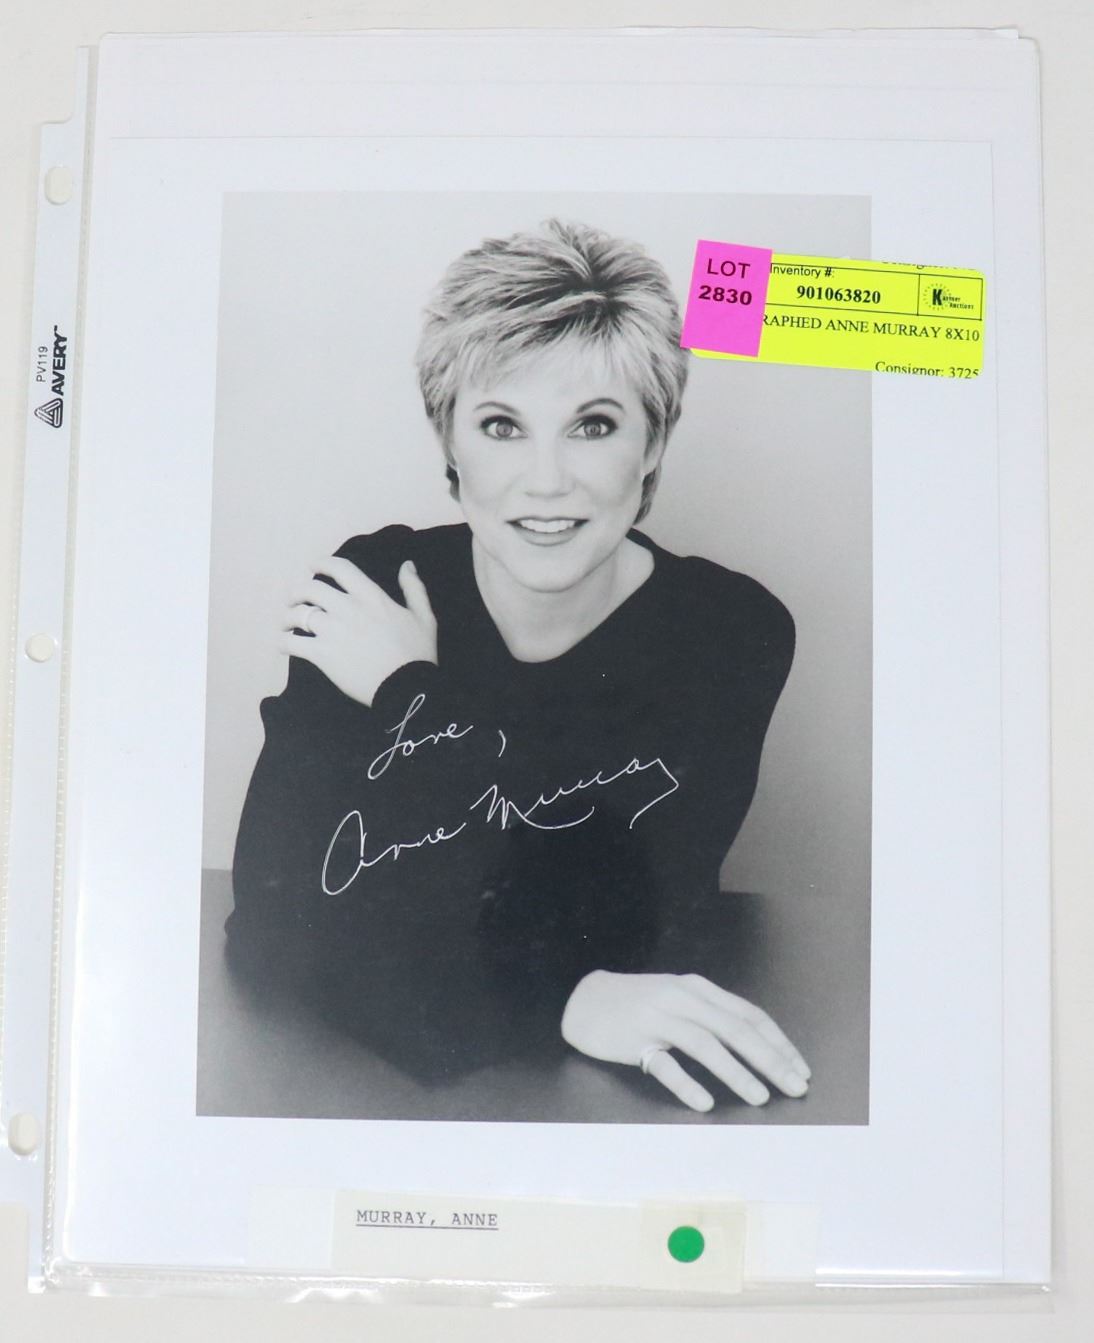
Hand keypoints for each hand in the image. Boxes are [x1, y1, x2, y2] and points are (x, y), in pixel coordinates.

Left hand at [279, 556, 437, 706]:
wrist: (408, 688)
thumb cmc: (418, 654)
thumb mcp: (424, 616)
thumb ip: (414, 588)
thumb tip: (407, 565)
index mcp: (371, 596)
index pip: (340, 568)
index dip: (322, 563)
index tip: (313, 567)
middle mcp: (349, 608)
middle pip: (310, 588)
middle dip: (297, 591)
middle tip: (294, 599)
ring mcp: (334, 631)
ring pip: (297, 614)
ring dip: (287, 617)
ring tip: (285, 623)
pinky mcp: (323, 655)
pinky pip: (292, 643)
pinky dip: (284, 642)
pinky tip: (284, 644)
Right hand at [560, 970, 809, 1111]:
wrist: (586, 1000)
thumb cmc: (639, 1003)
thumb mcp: (680, 999)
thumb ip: (713, 1016)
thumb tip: (759, 1046)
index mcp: (699, 990)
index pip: (749, 1015)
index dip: (778, 1043)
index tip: (800, 1069)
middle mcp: (683, 1000)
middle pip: (735, 1029)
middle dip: (770, 1060)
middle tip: (795, 1087)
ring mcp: (658, 1019)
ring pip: (705, 1044)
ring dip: (736, 1072)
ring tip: (760, 1097)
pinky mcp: (635, 1040)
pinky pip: (664, 1064)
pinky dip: (686, 1083)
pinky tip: (704, 1103)